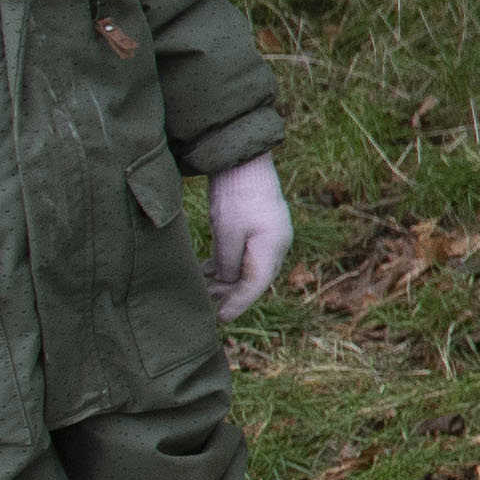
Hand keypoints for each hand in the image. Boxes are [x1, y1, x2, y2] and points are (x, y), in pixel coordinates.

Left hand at [202, 154, 293, 316]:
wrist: (243, 160)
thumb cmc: (236, 196)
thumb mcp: (227, 233)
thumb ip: (227, 263)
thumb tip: (227, 280)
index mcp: (272, 247)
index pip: (255, 285)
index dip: (237, 304)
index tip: (220, 319)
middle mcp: (276, 244)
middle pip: (254, 279)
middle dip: (231, 294)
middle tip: (207, 308)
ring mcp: (269, 235)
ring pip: (248, 267)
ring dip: (227, 280)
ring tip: (203, 290)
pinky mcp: (259, 227)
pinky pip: (245, 254)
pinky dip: (227, 265)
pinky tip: (208, 271)